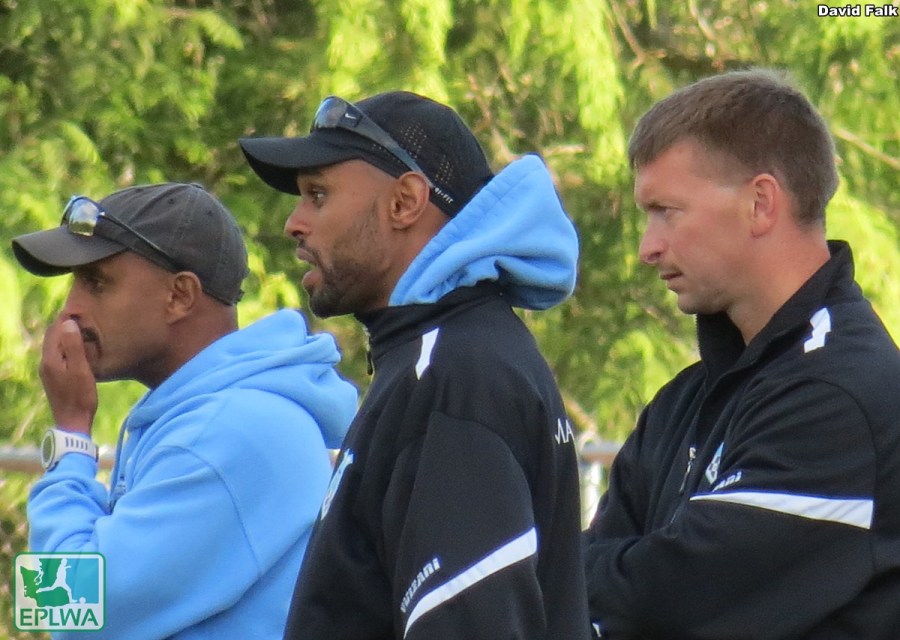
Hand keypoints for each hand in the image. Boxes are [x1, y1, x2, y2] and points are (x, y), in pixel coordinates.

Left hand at [40, 318, 97, 434]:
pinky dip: (67, 348)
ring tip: (84, 332)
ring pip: (55, 347)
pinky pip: (58, 356)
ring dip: (67, 338)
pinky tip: (80, 351)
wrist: (73, 422)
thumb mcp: (81, 369)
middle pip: (52, 338)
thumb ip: (74, 346)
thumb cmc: (80, 396)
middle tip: (83, 318)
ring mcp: (48, 372)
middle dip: (65, 326)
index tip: (80, 310)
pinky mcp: (54, 378)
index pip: (54, 331)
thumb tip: (68, 323)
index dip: (65, 319)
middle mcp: (45, 363)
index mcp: (50, 359)